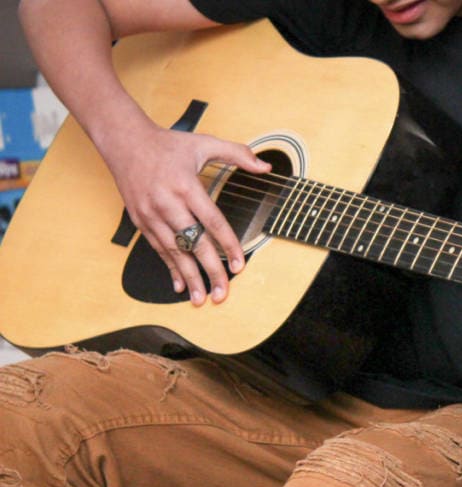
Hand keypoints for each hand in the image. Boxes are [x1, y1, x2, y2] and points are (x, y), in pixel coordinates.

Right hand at [101, 121, 270, 304]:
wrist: (123, 140)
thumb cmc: (166, 144)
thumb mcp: (204, 143)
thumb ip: (238, 154)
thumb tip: (266, 167)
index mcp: (185, 186)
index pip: (212, 221)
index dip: (228, 245)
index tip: (240, 265)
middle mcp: (167, 203)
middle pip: (194, 243)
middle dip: (210, 271)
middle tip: (223, 293)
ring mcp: (151, 214)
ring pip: (174, 251)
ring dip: (189, 277)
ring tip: (202, 298)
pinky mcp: (140, 221)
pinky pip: (158, 249)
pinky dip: (170, 268)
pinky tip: (181, 285)